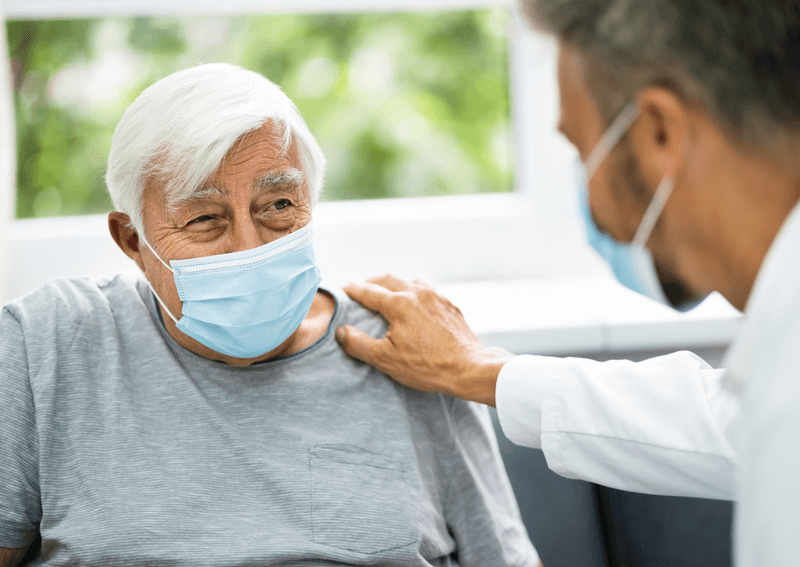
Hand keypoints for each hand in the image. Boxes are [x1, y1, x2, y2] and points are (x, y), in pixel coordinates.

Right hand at [335, 274, 513, 406]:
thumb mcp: (386, 359)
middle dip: (370, 282)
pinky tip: (414, 303)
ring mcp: (436, 297)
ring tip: (385, 293)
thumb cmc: (427, 366)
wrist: (469, 368)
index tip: (341, 290)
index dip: (351, 290)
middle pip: (388, 278)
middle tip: (359, 289)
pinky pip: (427, 290)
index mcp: (399, 303)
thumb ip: (359, 343)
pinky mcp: (449, 305)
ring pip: (409, 280)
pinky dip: (413, 291)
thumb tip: (341, 331)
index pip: (368, 291)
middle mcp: (418, 293)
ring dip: (394, 283)